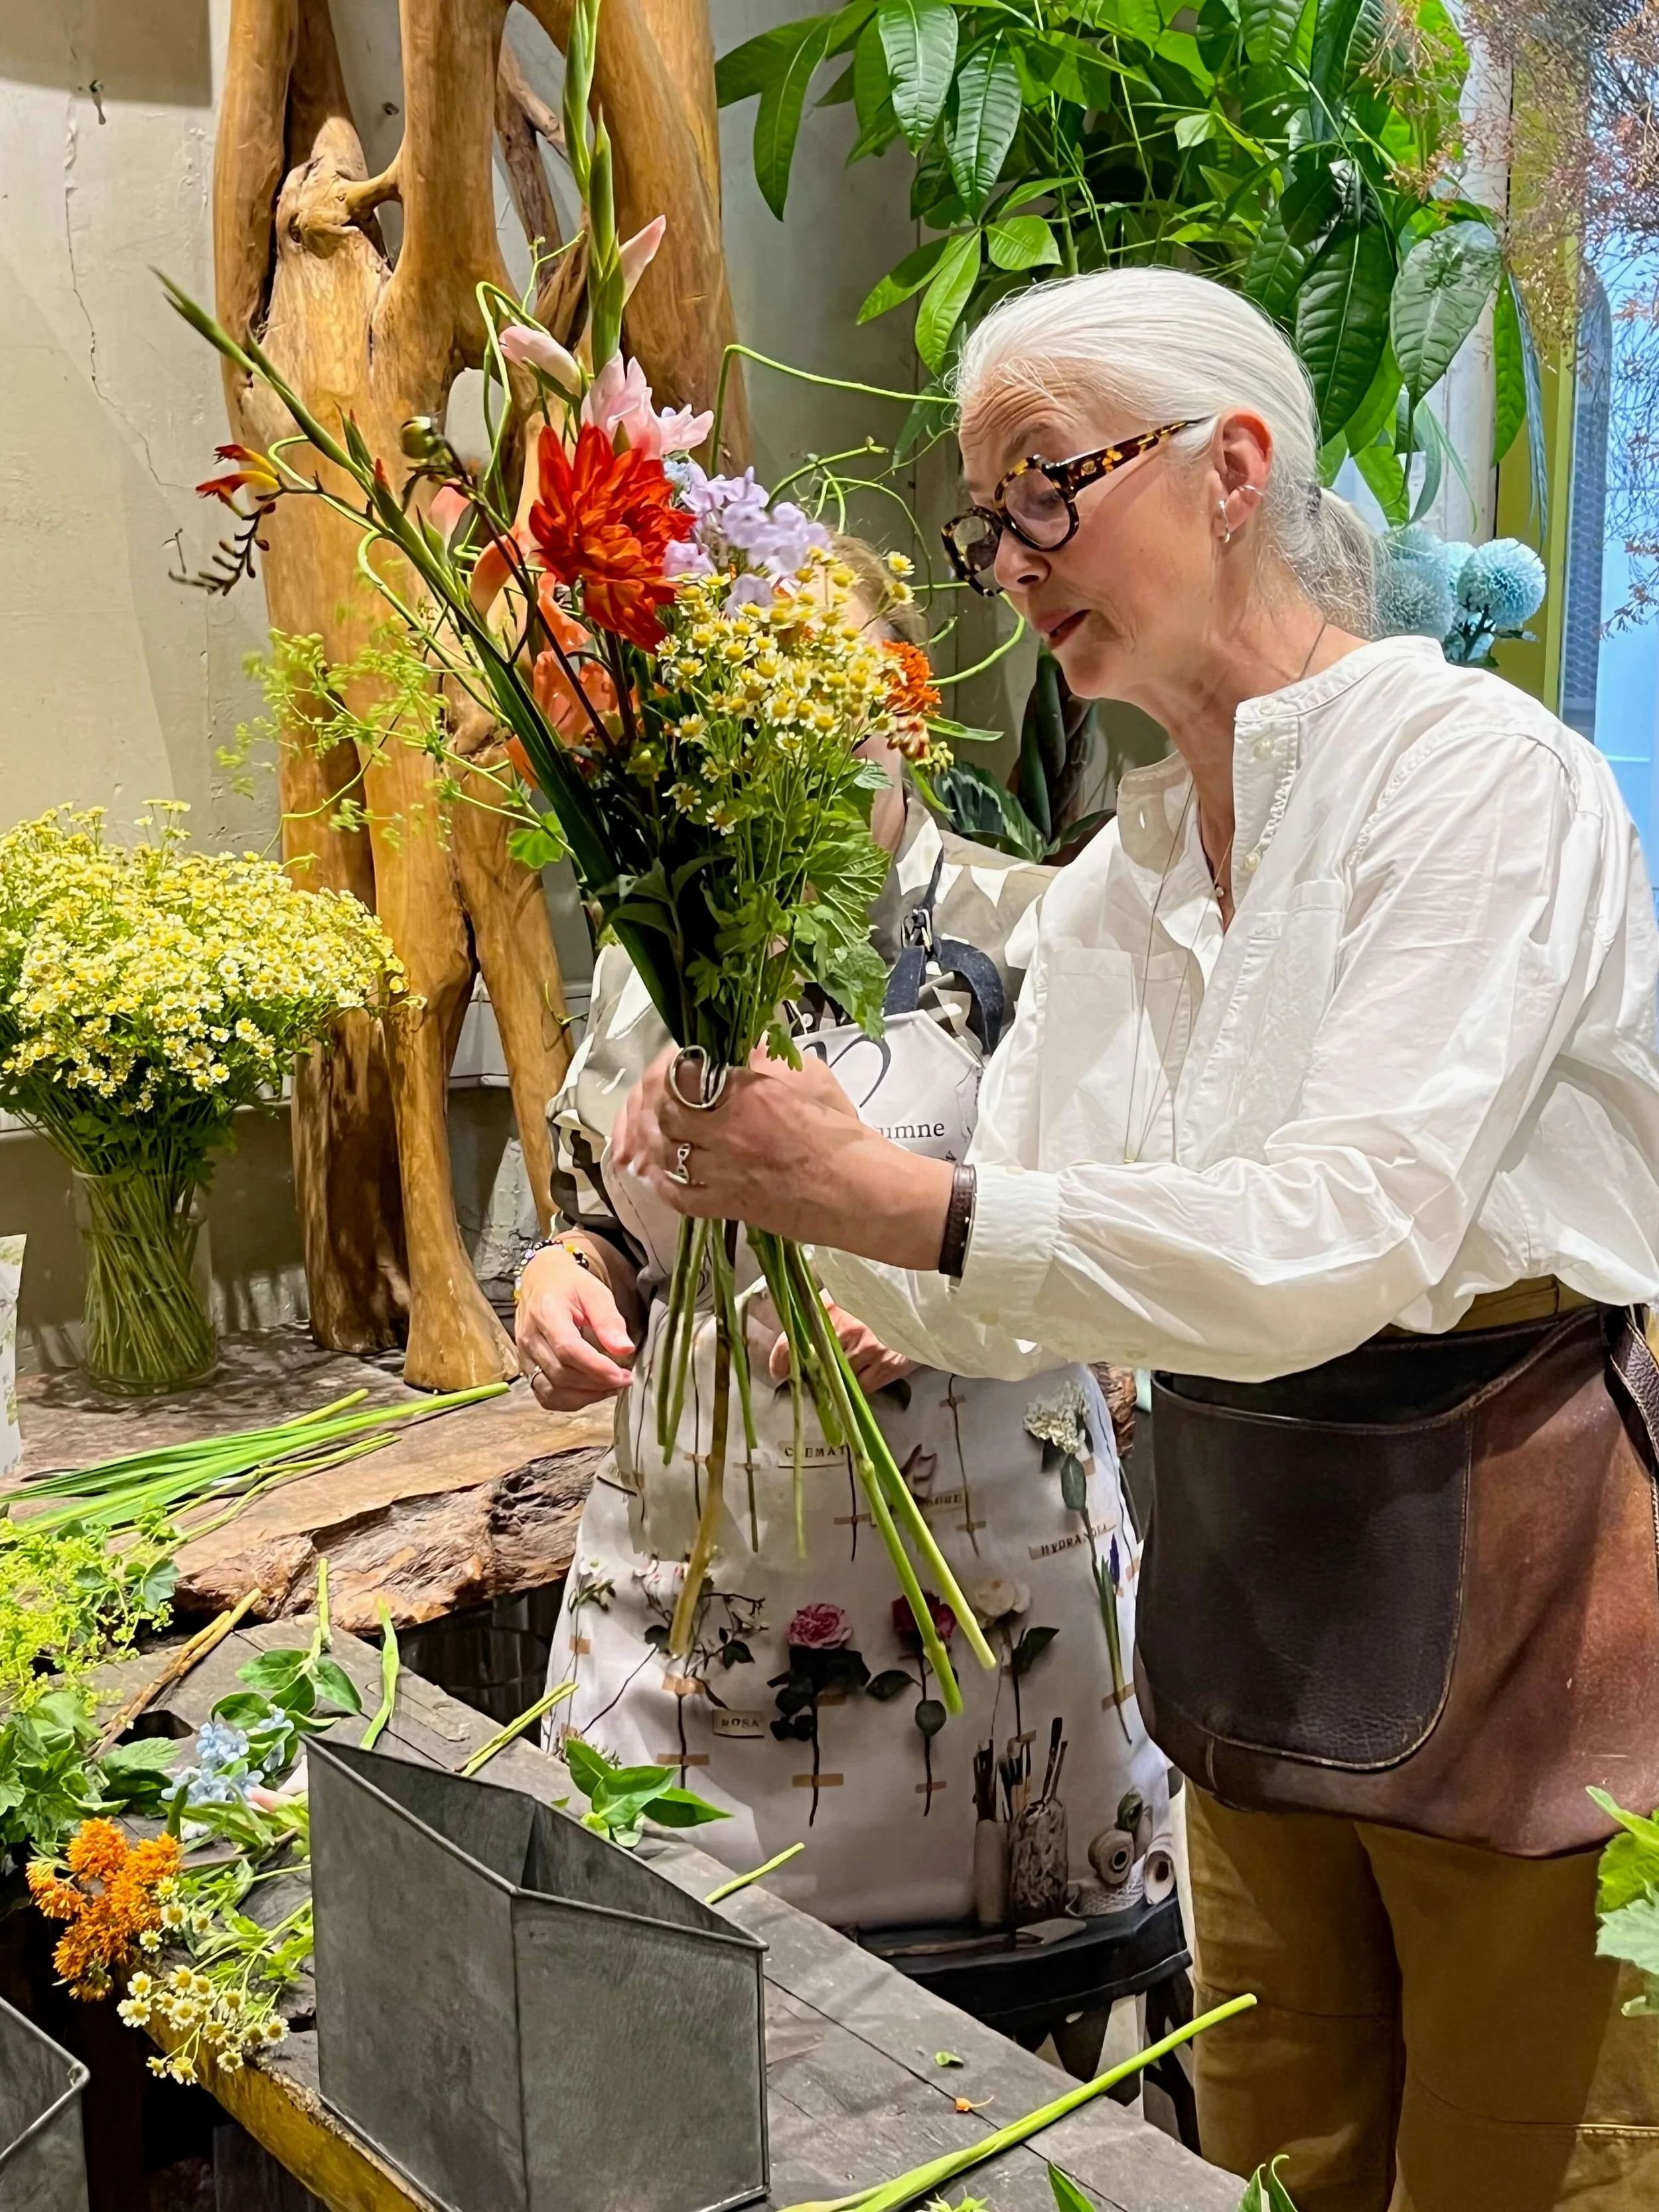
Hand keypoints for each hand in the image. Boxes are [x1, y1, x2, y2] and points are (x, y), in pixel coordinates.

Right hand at [515, 1245, 637, 1409]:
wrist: (540, 1280)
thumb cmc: (569, 1285)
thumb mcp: (595, 1292)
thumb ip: (609, 1320)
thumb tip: (625, 1349)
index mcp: (546, 1313)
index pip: (568, 1349)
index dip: (596, 1367)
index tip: (622, 1374)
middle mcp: (530, 1337)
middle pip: (561, 1373)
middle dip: (596, 1383)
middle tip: (624, 1379)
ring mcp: (525, 1355)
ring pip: (552, 1390)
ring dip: (585, 1395)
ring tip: (611, 1387)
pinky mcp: (526, 1367)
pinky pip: (544, 1395)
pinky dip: (570, 1400)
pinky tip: (591, 1392)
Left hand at [612, 1045, 953, 1269]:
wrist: (860, 1191)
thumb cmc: (841, 1131)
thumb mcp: (809, 1074)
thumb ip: (767, 1057)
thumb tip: (742, 1043)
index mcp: (745, 1090)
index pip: (683, 1071)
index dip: (667, 1067)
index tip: (673, 1065)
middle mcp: (726, 1130)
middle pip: (664, 1111)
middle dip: (651, 1104)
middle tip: (653, 1100)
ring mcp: (723, 1171)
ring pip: (664, 1153)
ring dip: (650, 1142)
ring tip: (649, 1133)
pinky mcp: (728, 1205)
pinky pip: (679, 1196)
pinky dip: (662, 1183)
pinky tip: (656, 1174)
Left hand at [769, 1303, 913, 1392]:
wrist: (923, 1300)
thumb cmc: (881, 1295)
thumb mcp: (847, 1293)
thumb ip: (823, 1309)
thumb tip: (798, 1330)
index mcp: (831, 1308)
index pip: (791, 1342)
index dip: (780, 1361)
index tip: (778, 1373)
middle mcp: (847, 1329)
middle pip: (816, 1366)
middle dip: (811, 1374)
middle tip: (811, 1376)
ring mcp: (869, 1349)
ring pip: (840, 1380)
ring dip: (837, 1381)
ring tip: (841, 1375)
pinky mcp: (889, 1365)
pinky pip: (864, 1389)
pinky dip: (860, 1386)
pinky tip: (863, 1377)